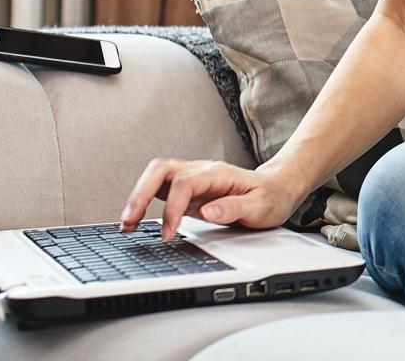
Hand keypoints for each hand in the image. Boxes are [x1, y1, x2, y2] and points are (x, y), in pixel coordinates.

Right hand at [119, 158, 306, 239]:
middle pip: (160, 171)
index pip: (185, 184)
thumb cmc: (270, 197)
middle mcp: (201, 171)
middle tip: (129, 221)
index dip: (172, 208)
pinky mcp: (188, 189)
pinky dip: (144, 201)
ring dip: (138, 196)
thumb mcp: (261, 207)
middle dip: (141, 195)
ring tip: (127, 223)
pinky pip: (160, 189)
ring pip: (155, 176)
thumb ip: (234, 208)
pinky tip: (137, 219)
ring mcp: (193, 178)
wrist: (277, 189)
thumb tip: (208, 211)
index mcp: (218, 174)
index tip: (168, 232)